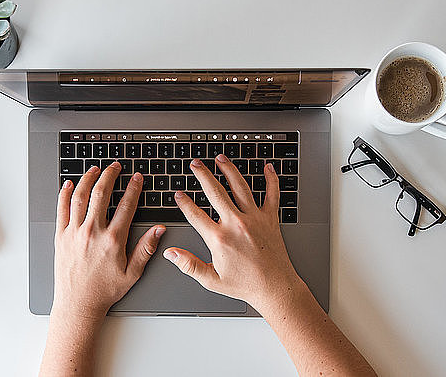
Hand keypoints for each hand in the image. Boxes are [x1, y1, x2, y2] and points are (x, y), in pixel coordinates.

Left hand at [52, 162, 165, 319]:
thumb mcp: (133, 272)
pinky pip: (61, 209)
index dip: (133, 188)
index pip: (126, 205)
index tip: (137, 178)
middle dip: (110, 175)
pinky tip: (68, 185)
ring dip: (87, 179)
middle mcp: (92, 232)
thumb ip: (146, 249)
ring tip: (94, 170)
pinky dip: (63, 194)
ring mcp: (74, 233)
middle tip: (115, 167)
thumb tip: (159, 230)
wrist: (78, 304)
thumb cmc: (104, 290)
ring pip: (80, 197)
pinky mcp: (60, 237)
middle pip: (101, 193)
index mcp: (112, 240)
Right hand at [163, 155, 299, 311]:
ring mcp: (254, 218)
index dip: (184, 202)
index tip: (178, 194)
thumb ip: (188, 265)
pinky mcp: (270, 219)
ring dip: (229, 170)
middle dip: (203, 175)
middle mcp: (236, 224)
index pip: (195, 214)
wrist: (275, 288)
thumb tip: (170, 253)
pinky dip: (271, 179)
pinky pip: (272, 194)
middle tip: (195, 164)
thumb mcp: (211, 280)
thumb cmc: (245, 285)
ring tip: (220, 158)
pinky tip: (267, 167)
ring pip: (240, 186)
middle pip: (215, 192)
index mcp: (219, 238)